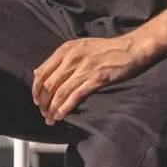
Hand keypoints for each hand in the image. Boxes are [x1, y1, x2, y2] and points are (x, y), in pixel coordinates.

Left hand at [31, 34, 159, 122]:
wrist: (130, 49)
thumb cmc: (105, 49)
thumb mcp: (78, 47)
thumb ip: (59, 59)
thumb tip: (38, 72)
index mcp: (66, 50)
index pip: (42, 72)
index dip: (36, 90)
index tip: (37, 100)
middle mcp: (72, 58)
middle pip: (49, 85)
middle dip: (43, 103)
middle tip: (43, 113)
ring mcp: (84, 68)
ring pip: (60, 93)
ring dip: (53, 109)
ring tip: (51, 118)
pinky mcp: (97, 79)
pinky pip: (75, 96)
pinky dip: (65, 108)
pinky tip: (61, 115)